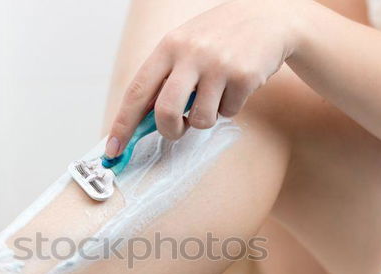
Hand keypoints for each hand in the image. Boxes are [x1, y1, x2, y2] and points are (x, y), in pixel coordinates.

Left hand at [105, 0, 305, 157]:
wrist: (267, 17)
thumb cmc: (218, 38)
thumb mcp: (184, 46)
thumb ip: (164, 78)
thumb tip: (140, 122)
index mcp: (168, 46)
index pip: (136, 91)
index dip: (123, 124)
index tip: (113, 149)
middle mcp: (190, 53)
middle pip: (165, 112)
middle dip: (169, 130)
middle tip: (177, 129)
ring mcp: (218, 65)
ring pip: (199, 119)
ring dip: (204, 118)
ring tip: (214, 96)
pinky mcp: (243, 76)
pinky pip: (227, 113)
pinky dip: (229, 107)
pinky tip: (235, 86)